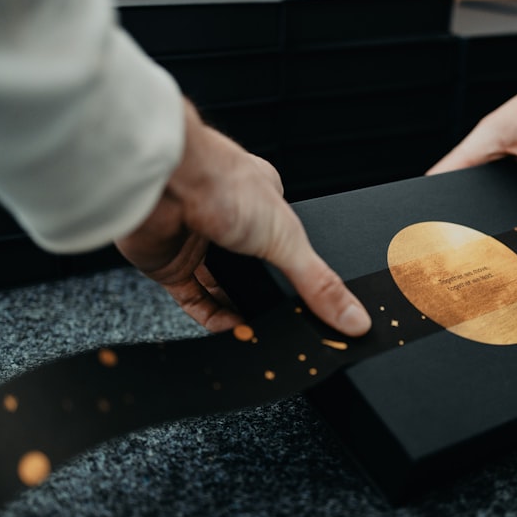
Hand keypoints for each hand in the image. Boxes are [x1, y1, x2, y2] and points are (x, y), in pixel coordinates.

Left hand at [114, 99, 371, 336]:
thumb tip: (354, 317)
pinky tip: (230, 330)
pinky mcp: (170, 264)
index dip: (296, 276)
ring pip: (221, 287)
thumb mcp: (288, 239)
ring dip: (238, 311)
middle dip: (266, 298)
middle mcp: (229, 220)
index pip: (287, 246)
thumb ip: (319, 284)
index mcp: (263, 202)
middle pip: (253, 271)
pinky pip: (193, 300)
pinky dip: (211, 318)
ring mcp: (198, 243)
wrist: (162, 182)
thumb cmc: (220, 183)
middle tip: (285, 325)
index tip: (311, 307)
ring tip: (259, 333)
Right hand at [428, 22, 516, 243]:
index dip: (434, 204)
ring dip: (511, 215)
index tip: (434, 232)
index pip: (445, 176)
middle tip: (479, 247)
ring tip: (514, 238)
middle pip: (473, 194)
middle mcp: (499, 151)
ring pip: (505, 199)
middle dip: (475, 220)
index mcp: (489, 140)